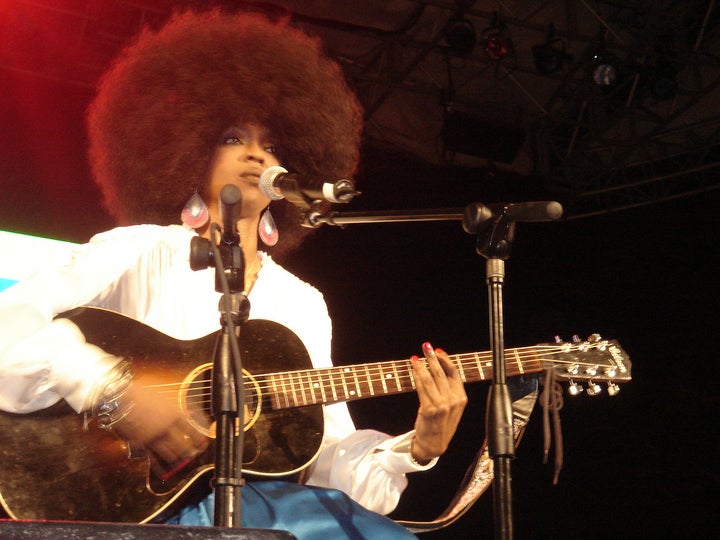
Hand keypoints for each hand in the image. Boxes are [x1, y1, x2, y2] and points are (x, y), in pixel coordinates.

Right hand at [111, 374, 208, 479]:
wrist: (119, 396)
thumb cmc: (139, 393)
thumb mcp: (161, 397)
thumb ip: (172, 409)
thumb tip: (184, 416)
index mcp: (173, 413)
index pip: (193, 429)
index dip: (200, 437)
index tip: (203, 442)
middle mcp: (166, 426)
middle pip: (184, 445)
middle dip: (191, 452)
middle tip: (194, 454)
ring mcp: (154, 437)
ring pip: (171, 454)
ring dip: (178, 460)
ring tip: (182, 462)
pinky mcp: (141, 444)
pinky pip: (153, 460)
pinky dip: (160, 467)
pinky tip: (165, 471)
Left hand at [410, 343, 467, 462]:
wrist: (433, 444)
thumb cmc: (440, 423)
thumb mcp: (451, 406)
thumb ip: (448, 390)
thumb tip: (439, 368)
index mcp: (461, 398)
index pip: (454, 373)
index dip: (445, 359)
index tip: (438, 350)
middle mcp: (453, 400)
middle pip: (442, 373)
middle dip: (432, 358)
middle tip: (426, 346)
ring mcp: (442, 405)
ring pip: (430, 379)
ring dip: (422, 366)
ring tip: (415, 357)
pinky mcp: (429, 409)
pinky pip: (422, 388)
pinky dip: (417, 377)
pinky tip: (414, 370)